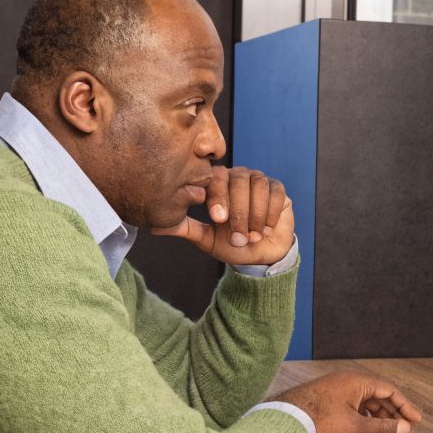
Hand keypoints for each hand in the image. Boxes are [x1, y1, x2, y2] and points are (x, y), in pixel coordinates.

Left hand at [152, 166, 294, 264]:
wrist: (260, 255)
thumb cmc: (231, 244)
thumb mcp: (205, 238)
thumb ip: (184, 228)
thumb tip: (154, 227)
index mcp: (218, 183)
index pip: (215, 178)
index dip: (218, 197)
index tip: (218, 219)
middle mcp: (238, 177)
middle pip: (238, 180)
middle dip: (239, 212)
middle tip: (239, 237)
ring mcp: (259, 181)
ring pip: (258, 186)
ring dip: (255, 215)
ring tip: (252, 236)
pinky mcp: (278, 189)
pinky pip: (275, 193)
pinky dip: (270, 212)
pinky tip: (266, 228)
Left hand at [275, 371, 424, 432]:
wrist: (287, 418)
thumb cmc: (318, 418)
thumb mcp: (355, 426)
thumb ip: (382, 427)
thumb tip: (402, 428)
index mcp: (358, 381)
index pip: (389, 390)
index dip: (404, 405)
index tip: (414, 418)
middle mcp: (349, 380)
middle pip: (378, 393)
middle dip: (393, 410)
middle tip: (405, 425)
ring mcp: (337, 386)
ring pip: (366, 398)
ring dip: (378, 412)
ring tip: (388, 427)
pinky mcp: (329, 395)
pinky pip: (354, 400)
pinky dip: (364, 412)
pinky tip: (366, 424)